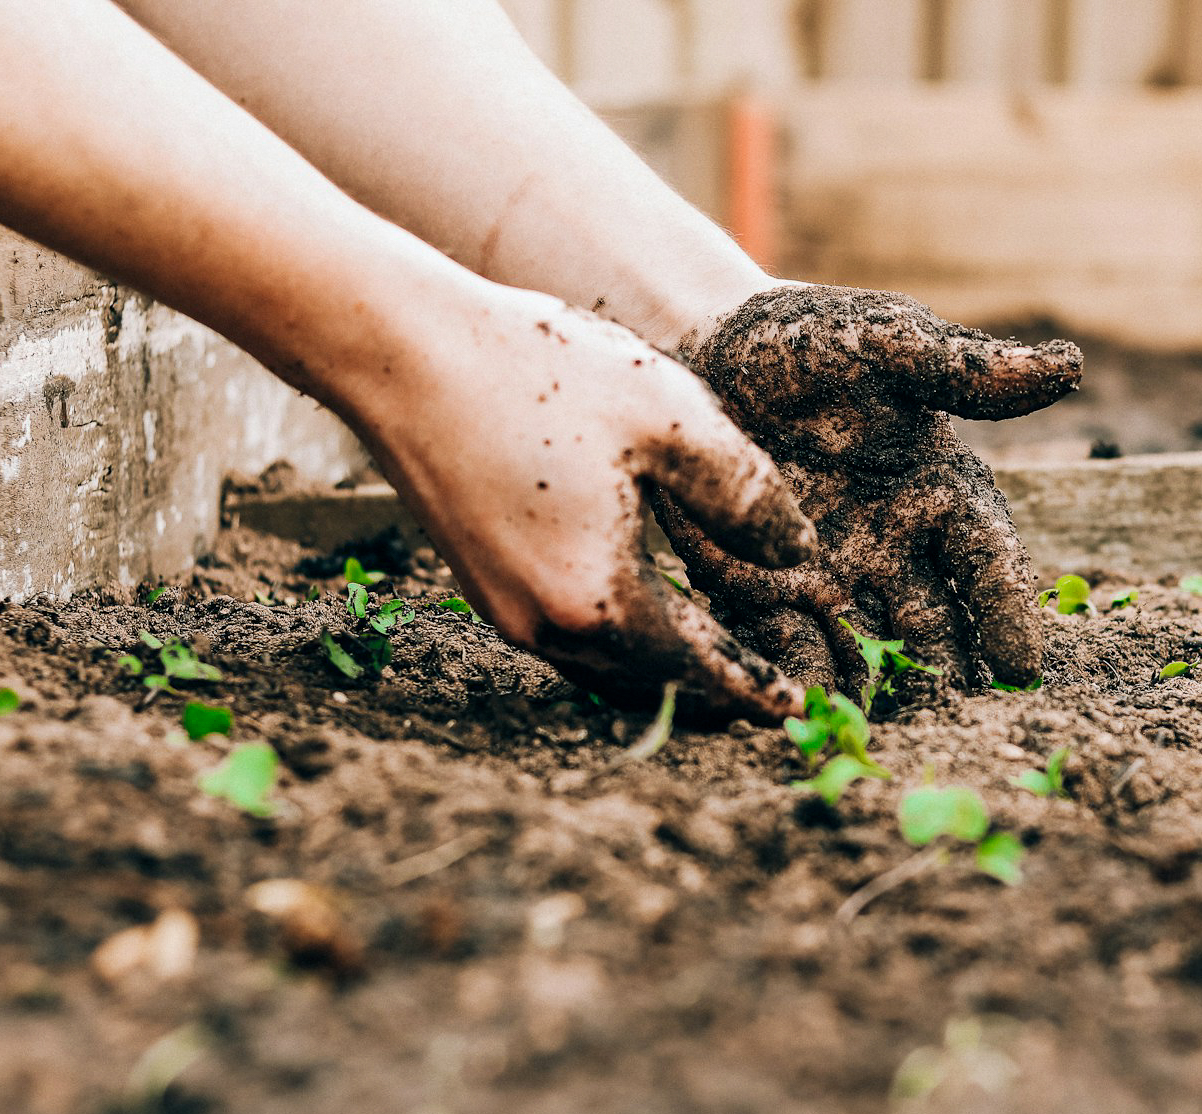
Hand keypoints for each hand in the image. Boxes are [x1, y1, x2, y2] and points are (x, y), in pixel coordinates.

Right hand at [344, 284, 815, 719]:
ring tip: (718, 664)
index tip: (797, 710)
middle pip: (650, 685)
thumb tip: (799, 555)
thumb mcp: (673, 419)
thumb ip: (747, 495)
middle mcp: (545, 625)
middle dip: (713, 694)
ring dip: (664, 673)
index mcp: (600, 598)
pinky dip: (620, 643)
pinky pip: (569, 639)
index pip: (699, 669)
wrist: (402, 351)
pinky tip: (646, 612)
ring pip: (605, 670)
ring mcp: (504, 609)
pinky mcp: (481, 583)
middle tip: (767, 697)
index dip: (754, 688)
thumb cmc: (540, 373)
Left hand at [653, 285, 1081, 701]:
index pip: (987, 561)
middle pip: (935, 627)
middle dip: (947, 677)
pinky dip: (797, 680)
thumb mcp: (885, 342)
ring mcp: (830, 578)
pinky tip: (801, 714)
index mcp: (941, 493)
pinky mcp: (761, 592)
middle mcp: (895, 549)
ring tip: (882, 738)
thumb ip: (963, 368)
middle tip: (959, 726)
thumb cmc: (810, 340)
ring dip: (876, 694)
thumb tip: (1069, 366)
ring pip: (867, 651)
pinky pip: (786, 646)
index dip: (1007, 611)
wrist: (705, 348)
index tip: (1023, 666)